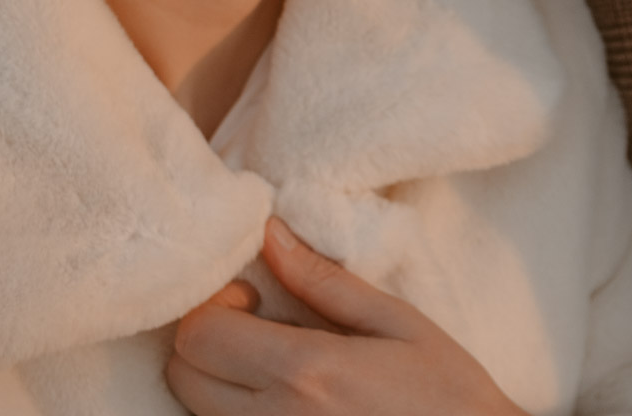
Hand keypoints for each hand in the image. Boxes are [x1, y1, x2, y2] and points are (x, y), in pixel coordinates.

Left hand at [167, 217, 525, 415]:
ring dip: (218, 381)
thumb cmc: (447, 394)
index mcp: (305, 373)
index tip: (252, 299)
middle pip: (183, 374)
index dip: (213, 306)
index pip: (199, 333)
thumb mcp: (399, 324)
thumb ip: (325, 282)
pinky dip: (236, 411)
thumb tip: (270, 234)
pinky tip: (285, 398)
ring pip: (196, 409)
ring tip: (276, 366)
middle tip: (259, 329)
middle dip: (207, 340)